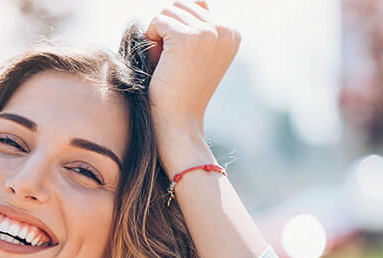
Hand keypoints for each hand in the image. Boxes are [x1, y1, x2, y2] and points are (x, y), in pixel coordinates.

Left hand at [144, 1, 240, 131]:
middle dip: (166, 30)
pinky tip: (157, 63)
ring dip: (157, 35)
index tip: (179, 60)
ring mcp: (209, 32)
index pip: (195, 6)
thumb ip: (197, 27)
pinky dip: (150, 40)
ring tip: (163, 63)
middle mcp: (225, 29)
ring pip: (168, 11)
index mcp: (232, 32)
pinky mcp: (188, 38)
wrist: (178, 122)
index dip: (176, 31)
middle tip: (167, 62)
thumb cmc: (180, 92)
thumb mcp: (196, 56)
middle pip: (181, 5)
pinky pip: (157, 21)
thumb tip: (191, 2)